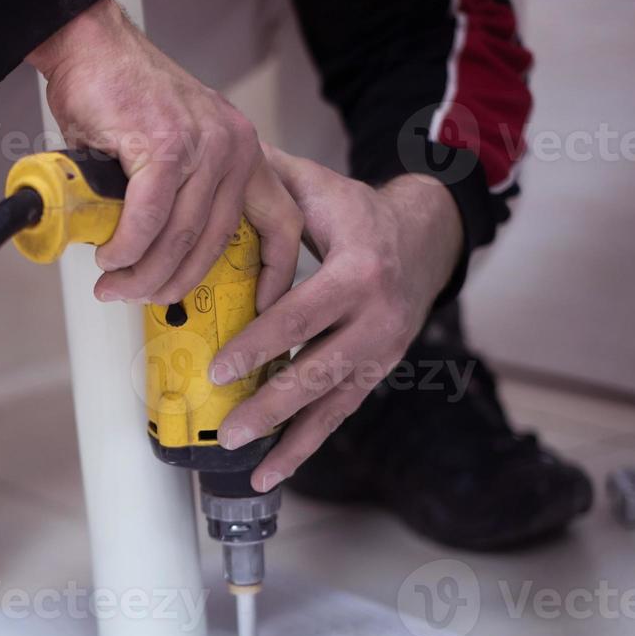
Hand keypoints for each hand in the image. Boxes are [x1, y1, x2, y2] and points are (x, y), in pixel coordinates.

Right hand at [27, 0, 302, 309]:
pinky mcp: (165, 145)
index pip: (283, 222)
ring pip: (180, 238)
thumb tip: (162, 259)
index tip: (261, 306)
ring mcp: (203, 145)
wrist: (90, 46)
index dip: (276, 272)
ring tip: (115, 283)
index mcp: (244, 152)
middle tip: (139, 298)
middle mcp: (234, 148)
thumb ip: (181, 197)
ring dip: (143, 272)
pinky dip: (126, 247)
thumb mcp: (173, 150)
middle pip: (216, 244)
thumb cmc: (122, 97)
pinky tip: (110, 256)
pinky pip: (149, 219)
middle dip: (174, 285)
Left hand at [213, 146, 465, 491]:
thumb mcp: (320, 186)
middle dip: (270, 405)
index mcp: (360, 271)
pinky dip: (307, 446)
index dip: (259, 345)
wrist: (424, 237)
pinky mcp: (377, 372)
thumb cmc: (356, 212)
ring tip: (248, 466)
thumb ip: (269, 179)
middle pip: (318, 371)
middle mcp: (378, 318)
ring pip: (331, 403)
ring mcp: (382, 352)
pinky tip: (272, 472)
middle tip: (226, 430)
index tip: (218, 368)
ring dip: (288, 439)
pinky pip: (340, 414)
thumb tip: (211, 163)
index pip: (302, 317)